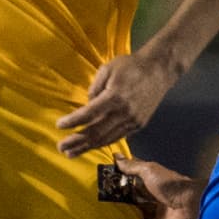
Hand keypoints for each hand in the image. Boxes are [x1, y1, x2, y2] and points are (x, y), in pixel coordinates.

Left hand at [57, 51, 172, 153]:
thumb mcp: (107, 69)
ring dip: (87, 147)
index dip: (72, 122)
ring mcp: (133, 121)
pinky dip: (103, 142)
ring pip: (106, 139)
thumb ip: (94, 89)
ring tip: (72, 152)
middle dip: (76, 142)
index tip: (59, 126)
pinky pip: (117, 137)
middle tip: (61, 147)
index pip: (88, 114)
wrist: (159, 70)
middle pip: (96, 132)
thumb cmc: (131, 66)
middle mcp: (124, 113)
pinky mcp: (139, 124)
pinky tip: (92, 145)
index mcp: (114, 97)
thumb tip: (87, 107)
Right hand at [111, 156, 201, 218]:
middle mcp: (154, 192)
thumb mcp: (149, 170)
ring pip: (137, 208)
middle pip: (134, 193)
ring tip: (105, 208)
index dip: (122, 174)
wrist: (189, 205)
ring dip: (124, 208)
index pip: (134, 174)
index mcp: (153, 178)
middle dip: (120, 193)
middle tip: (101, 195)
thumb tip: (116, 156)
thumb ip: (132, 166)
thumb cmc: (169, 184)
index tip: (105, 175)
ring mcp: (156, 208)